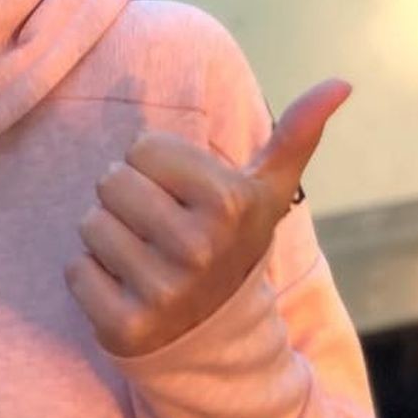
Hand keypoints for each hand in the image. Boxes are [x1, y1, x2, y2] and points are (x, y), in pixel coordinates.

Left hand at [64, 78, 351, 358]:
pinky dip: (90, 275)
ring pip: (90, 224)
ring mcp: (162, 291)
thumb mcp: (267, 192)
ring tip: (141, 255)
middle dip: (126, 199)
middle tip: (155, 227)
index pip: (143, 148)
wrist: (217, 335)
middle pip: (111, 181)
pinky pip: (75, 270)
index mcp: (229, 203)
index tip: (179, 196)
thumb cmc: (231, 244)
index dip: (155, 167)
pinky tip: (123, 286)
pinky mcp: (126, 325)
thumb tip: (342, 82)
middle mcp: (198, 248)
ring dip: (106, 236)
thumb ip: (296, 135)